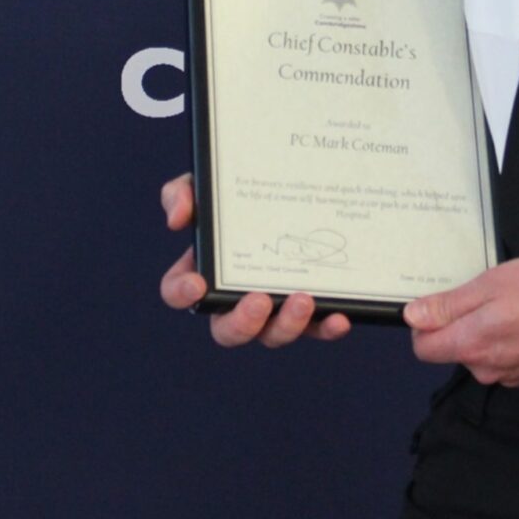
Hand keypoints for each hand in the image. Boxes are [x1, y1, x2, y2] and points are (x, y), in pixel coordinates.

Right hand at [157, 173, 352, 346]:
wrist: (295, 187)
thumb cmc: (240, 193)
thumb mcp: (207, 184)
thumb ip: (182, 192)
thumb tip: (178, 219)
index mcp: (203, 271)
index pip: (178, 291)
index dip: (182, 293)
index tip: (198, 284)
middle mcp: (235, 299)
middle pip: (228, 331)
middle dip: (242, 322)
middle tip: (259, 300)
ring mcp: (272, 309)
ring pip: (273, 335)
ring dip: (287, 325)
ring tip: (303, 299)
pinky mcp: (308, 310)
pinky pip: (316, 328)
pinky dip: (326, 328)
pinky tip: (339, 318)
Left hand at [403, 256, 518, 384]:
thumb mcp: (490, 285)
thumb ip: (448, 306)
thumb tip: (411, 317)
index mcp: (471, 346)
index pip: (423, 349)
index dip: (424, 326)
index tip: (442, 306)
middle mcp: (486, 370)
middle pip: (453, 352)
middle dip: (460, 327)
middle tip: (487, 299)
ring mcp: (511, 376)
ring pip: (481, 356)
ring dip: (487, 335)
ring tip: (512, 309)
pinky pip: (505, 361)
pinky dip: (509, 344)